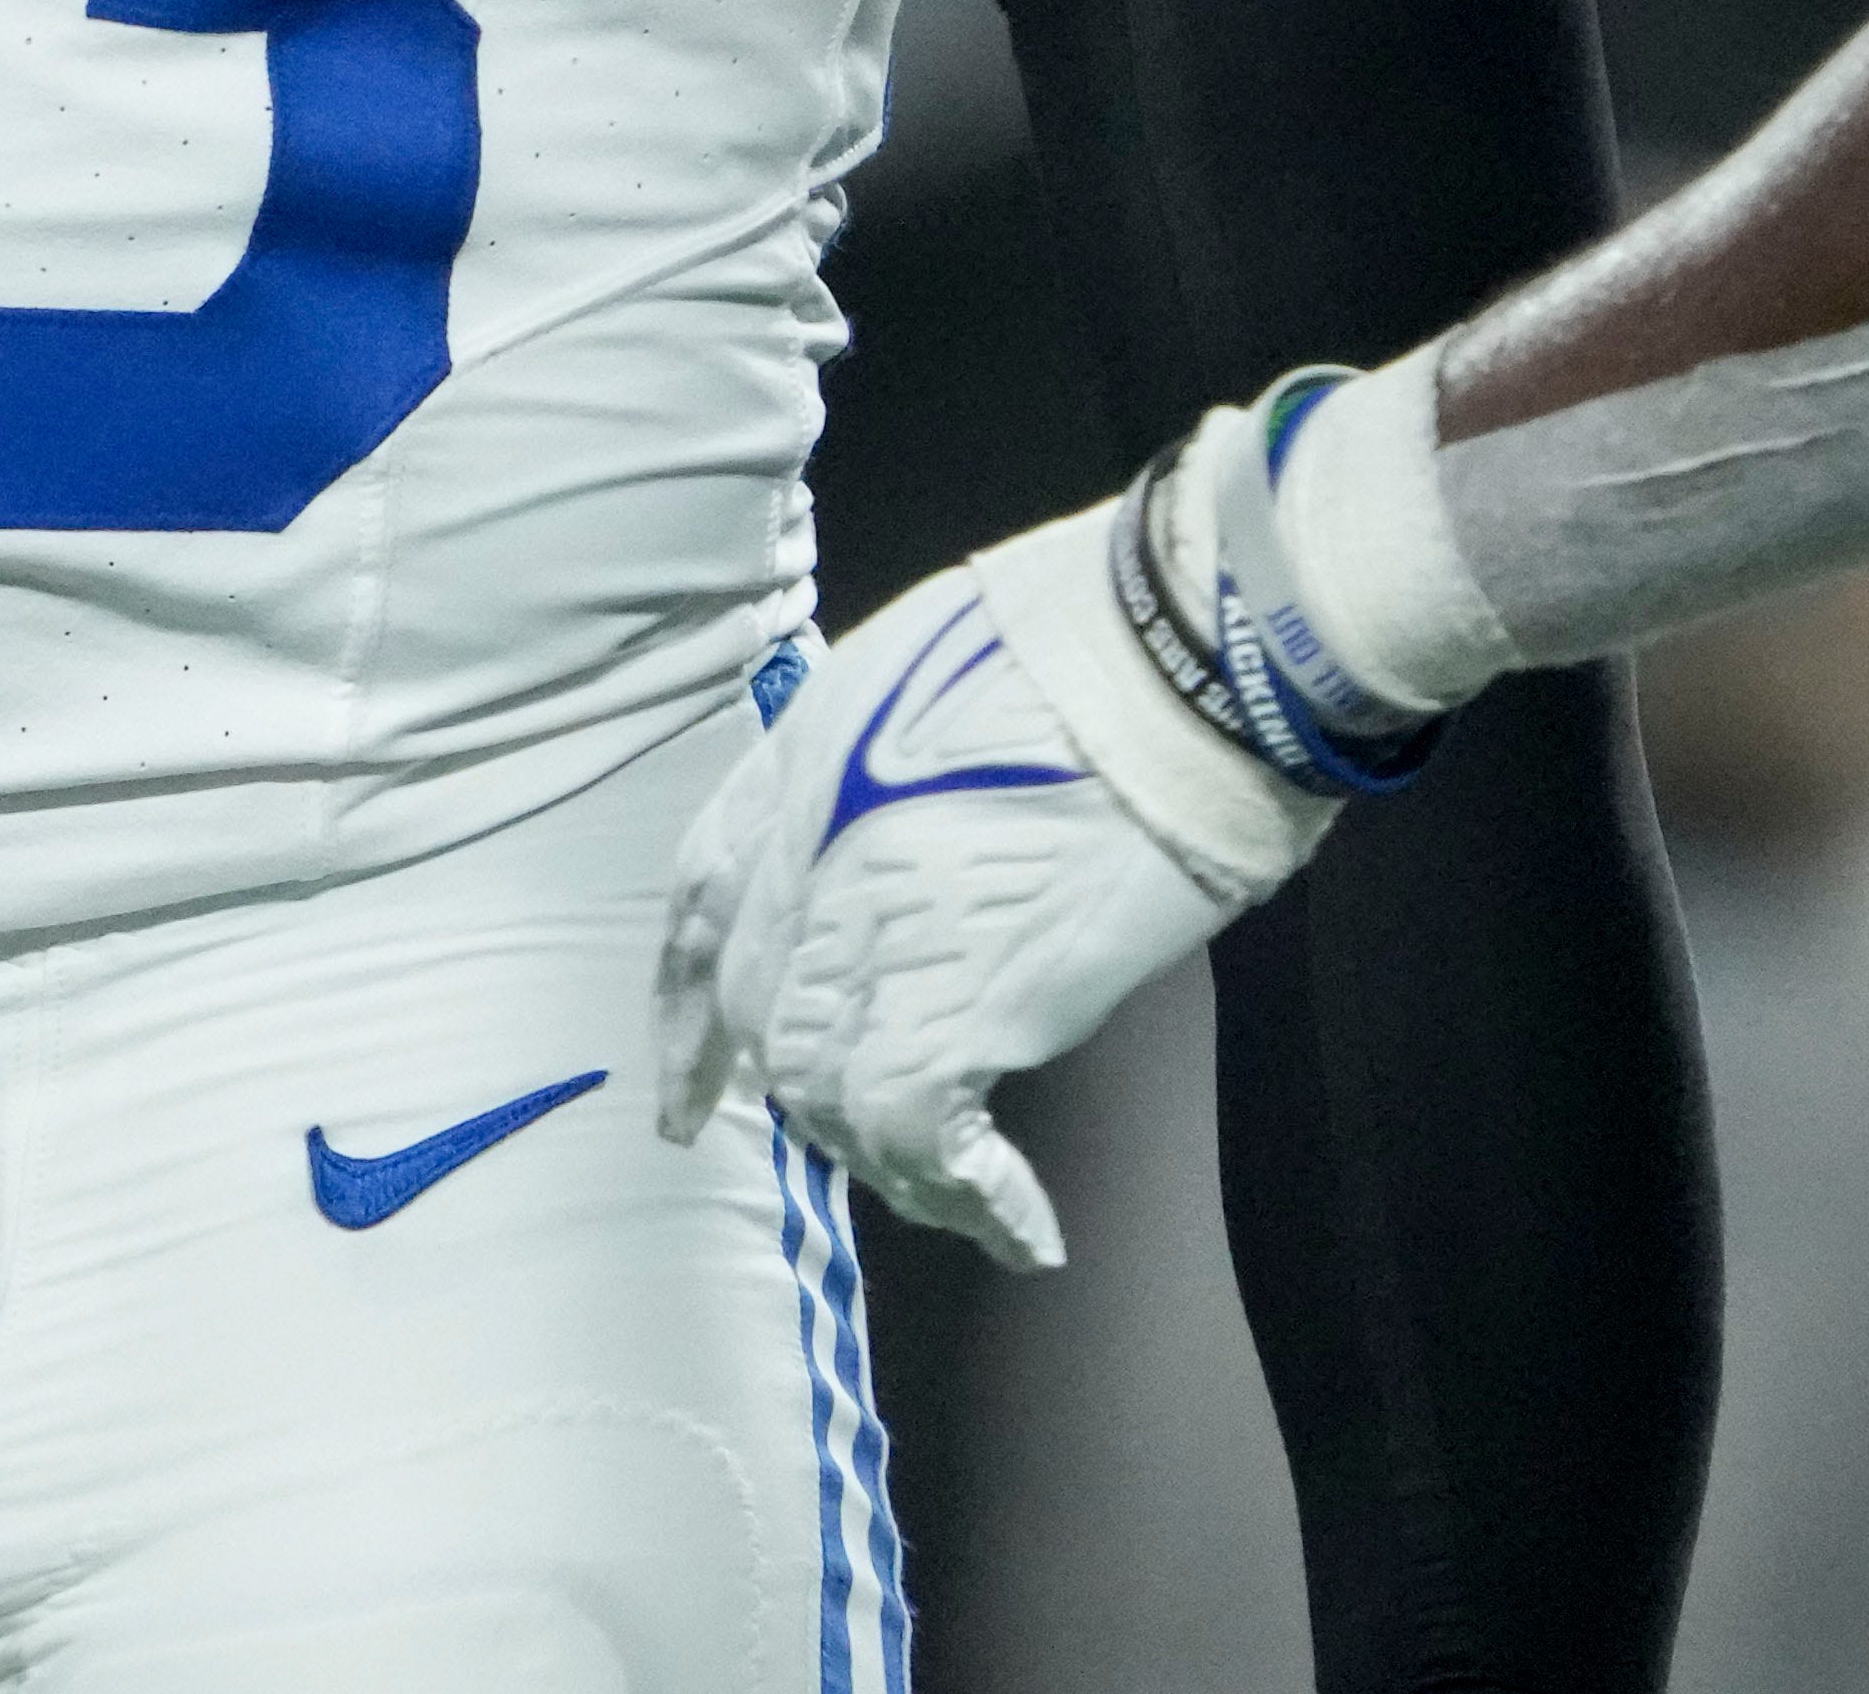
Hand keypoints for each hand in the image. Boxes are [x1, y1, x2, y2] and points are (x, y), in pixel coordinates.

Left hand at [651, 437, 1364, 1265]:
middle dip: (796, 1089)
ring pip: (821, 1092)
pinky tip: (1024, 1229)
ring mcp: (873, 934)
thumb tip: (908, 836)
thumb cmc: (1095, 639)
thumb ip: (885, 762)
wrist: (1178, 661)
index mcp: (799, 756)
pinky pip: (919, 1140)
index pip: (700, 902)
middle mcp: (809, 853)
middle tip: (855, 1142)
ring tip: (956, 1186)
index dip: (689, 1004)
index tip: (694, 1078)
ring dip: (880, 1154)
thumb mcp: (929, 665)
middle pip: (762, 1010)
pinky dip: (966, 1199)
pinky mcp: (959, 1005)